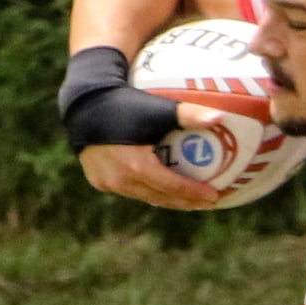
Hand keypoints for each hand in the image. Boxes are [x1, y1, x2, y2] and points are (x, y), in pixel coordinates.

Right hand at [77, 102, 224, 209]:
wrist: (84, 102)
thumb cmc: (125, 103)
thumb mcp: (158, 109)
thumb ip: (189, 114)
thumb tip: (221, 116)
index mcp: (136, 166)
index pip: (172, 187)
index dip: (194, 194)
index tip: (215, 197)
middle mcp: (121, 180)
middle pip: (160, 197)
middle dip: (186, 202)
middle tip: (208, 202)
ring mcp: (107, 183)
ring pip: (145, 196)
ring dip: (167, 199)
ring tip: (190, 200)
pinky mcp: (99, 180)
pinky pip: (130, 189)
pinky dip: (148, 191)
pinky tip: (163, 189)